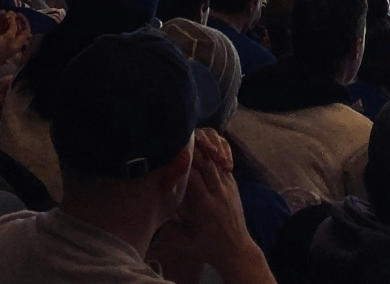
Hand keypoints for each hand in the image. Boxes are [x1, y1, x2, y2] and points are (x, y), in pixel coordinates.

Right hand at [0, 11, 31, 79]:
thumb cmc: (0, 49)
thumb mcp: (9, 38)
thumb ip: (13, 26)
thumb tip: (13, 16)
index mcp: (19, 40)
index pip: (25, 29)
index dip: (24, 21)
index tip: (19, 14)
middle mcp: (13, 38)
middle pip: (16, 25)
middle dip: (13, 18)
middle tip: (9, 13)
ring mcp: (4, 36)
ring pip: (7, 24)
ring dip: (5, 17)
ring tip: (2, 12)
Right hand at [151, 130, 269, 283]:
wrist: (236, 249)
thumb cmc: (207, 247)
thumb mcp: (186, 242)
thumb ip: (170, 228)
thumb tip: (153, 213)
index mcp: (205, 206)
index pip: (194, 178)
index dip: (183, 165)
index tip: (171, 155)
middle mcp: (218, 193)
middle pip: (206, 165)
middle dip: (194, 152)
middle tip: (181, 140)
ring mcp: (228, 188)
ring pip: (216, 163)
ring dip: (205, 150)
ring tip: (193, 140)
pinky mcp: (234, 185)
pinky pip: (224, 166)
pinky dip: (215, 156)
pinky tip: (207, 150)